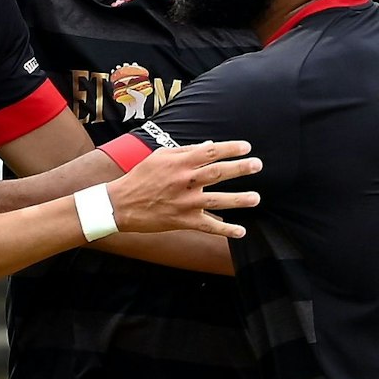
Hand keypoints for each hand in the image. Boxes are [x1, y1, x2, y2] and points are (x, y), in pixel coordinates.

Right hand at [105, 140, 261, 237]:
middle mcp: (184, 181)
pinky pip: (208, 226)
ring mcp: (185, 202)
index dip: (230, 148)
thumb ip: (186, 151)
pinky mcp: (183, 220)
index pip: (210, 152)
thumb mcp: (159, 157)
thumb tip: (211, 146)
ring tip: (256, 198)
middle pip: (218, 173)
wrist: (120, 204)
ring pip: (218, 200)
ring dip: (239, 199)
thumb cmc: (140, 177)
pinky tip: (241, 232)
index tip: (246, 147)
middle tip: (258, 165)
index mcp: (179, 163)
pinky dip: (225, 230)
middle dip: (240, 168)